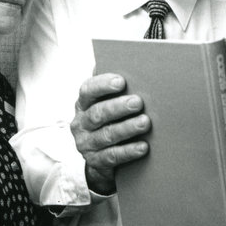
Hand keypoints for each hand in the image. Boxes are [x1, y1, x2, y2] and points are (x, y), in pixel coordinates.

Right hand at [70, 73, 150, 194]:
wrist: (100, 157)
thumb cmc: (109, 121)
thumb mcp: (107, 103)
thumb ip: (114, 88)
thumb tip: (133, 64)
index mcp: (83, 104)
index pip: (87, 90)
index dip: (103, 85)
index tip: (121, 81)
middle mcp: (81, 123)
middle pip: (98, 113)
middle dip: (118, 107)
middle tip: (138, 102)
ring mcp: (86, 144)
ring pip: (106, 135)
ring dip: (127, 128)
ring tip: (145, 122)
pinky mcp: (95, 161)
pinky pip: (112, 156)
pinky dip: (128, 151)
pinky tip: (143, 146)